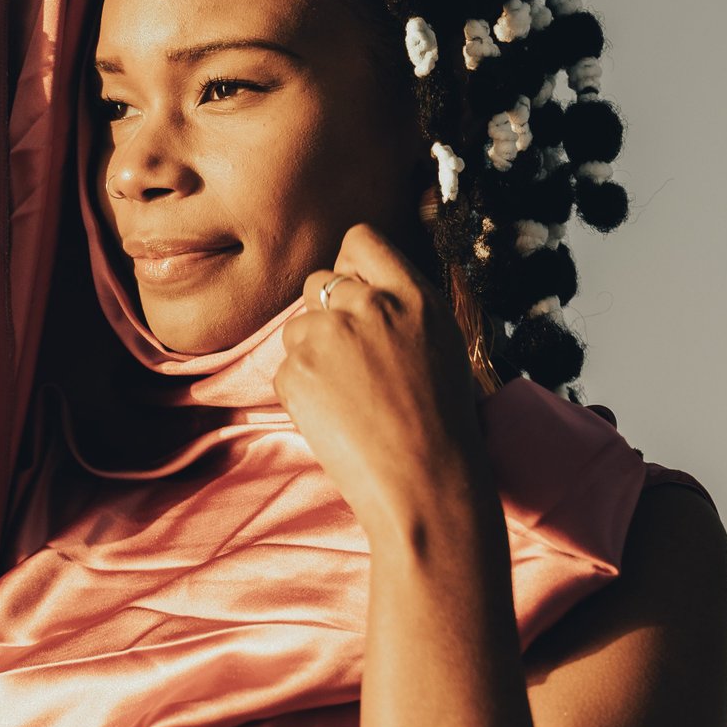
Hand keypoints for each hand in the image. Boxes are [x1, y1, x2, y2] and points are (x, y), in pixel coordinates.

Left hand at [274, 223, 491, 548]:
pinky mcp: (295, 372)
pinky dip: (301, 393)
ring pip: (297, 327)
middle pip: (320, 282)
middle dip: (327, 315)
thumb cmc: (441, 426)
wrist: (425, 484)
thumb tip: (359, 287)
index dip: (351, 266)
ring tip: (351, 399)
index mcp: (413, 296)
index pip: (361, 241)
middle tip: (353, 365)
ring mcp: (328, 337)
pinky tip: (336, 419)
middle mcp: (369, 306)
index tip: (353, 294)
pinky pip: (284, 369)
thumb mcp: (442, 347)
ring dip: (312, 355)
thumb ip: (401, 309)